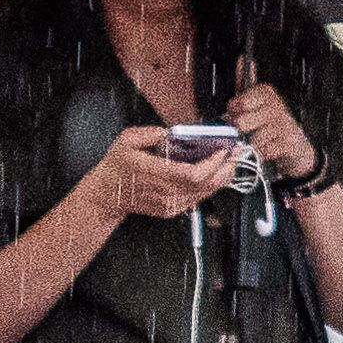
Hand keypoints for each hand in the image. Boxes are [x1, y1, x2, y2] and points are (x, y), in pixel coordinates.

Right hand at [73, 123, 244, 232]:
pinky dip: (210, 185)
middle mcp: (165, 191)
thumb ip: (149, 133)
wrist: (106, 195)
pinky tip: (215, 173)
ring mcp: (170, 204)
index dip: (214, 164)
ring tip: (230, 161)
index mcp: (155, 173)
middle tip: (235, 153)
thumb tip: (170, 132)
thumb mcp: (126, 140)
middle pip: (206, 185)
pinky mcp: (172, 210)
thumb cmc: (116, 166)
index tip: (223, 150)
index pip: (194, 174)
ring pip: (206, 193)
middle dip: (226, 168)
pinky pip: (198, 198)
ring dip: (222, 177)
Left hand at [221, 78, 320, 181]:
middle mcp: (277, 105)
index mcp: (267, 93)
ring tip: (262, 140)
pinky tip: (270, 148)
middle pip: (242, 122)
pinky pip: (264, 150)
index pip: (238, 102)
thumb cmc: (270, 122)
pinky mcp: (289, 142)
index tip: (238, 113)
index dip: (234, 112)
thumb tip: (241, 58)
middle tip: (250, 129)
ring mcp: (285, 124)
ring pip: (253, 138)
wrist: (296, 147)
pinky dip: (264, 153)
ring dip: (254, 144)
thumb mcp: (256, 100)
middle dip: (243, 131)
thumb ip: (246, 81)